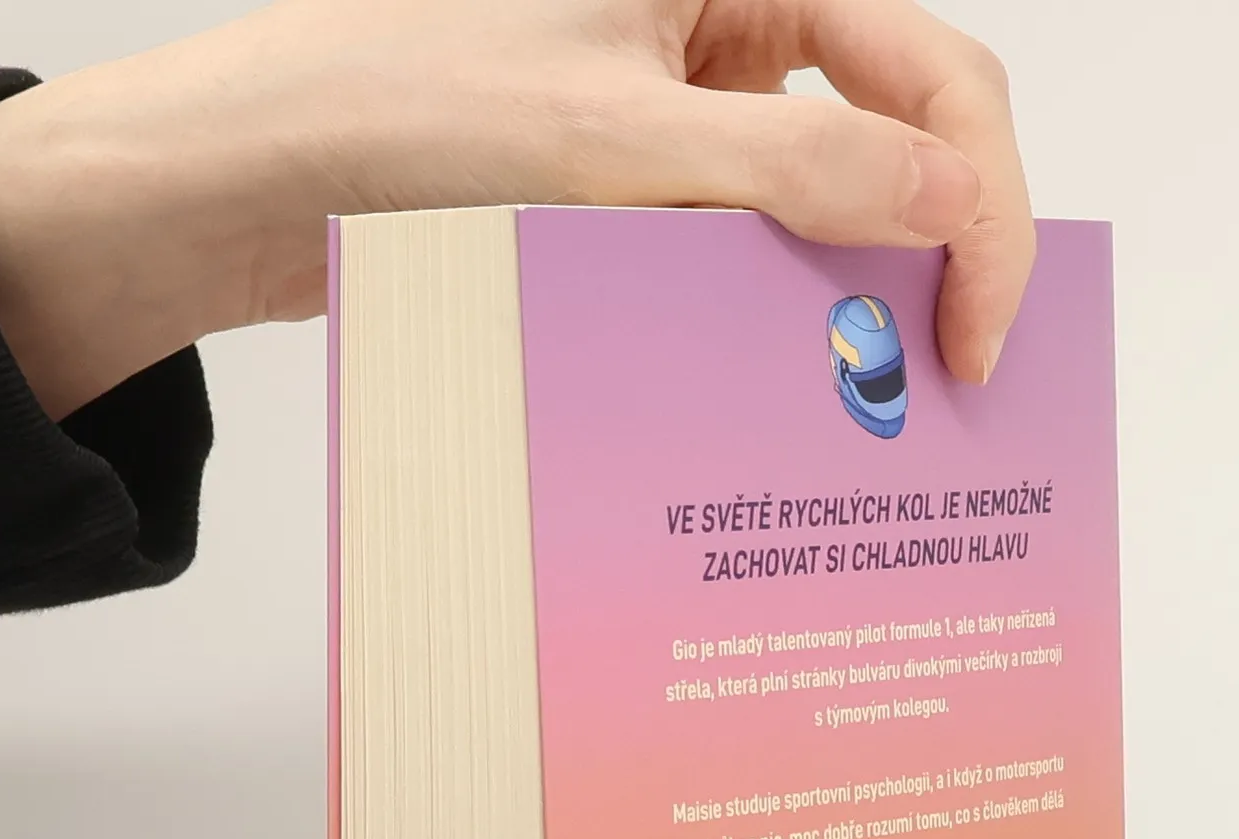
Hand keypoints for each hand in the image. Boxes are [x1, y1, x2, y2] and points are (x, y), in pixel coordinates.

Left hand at [0, 0, 1033, 418]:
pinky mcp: (636, 182)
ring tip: (861, 401)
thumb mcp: (623, 143)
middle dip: (933, 251)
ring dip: (850, 294)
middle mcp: (722, 24)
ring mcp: (680, 106)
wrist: (255, 181)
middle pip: (896, 132)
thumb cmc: (405, 112)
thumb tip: (955, 198)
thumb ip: (802, 162)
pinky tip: (774, 381)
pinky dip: (768, 311)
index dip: (983, 203)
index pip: (933, 73)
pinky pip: (741, 243)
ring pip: (823, 200)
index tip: (981, 332)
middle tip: (942, 379)